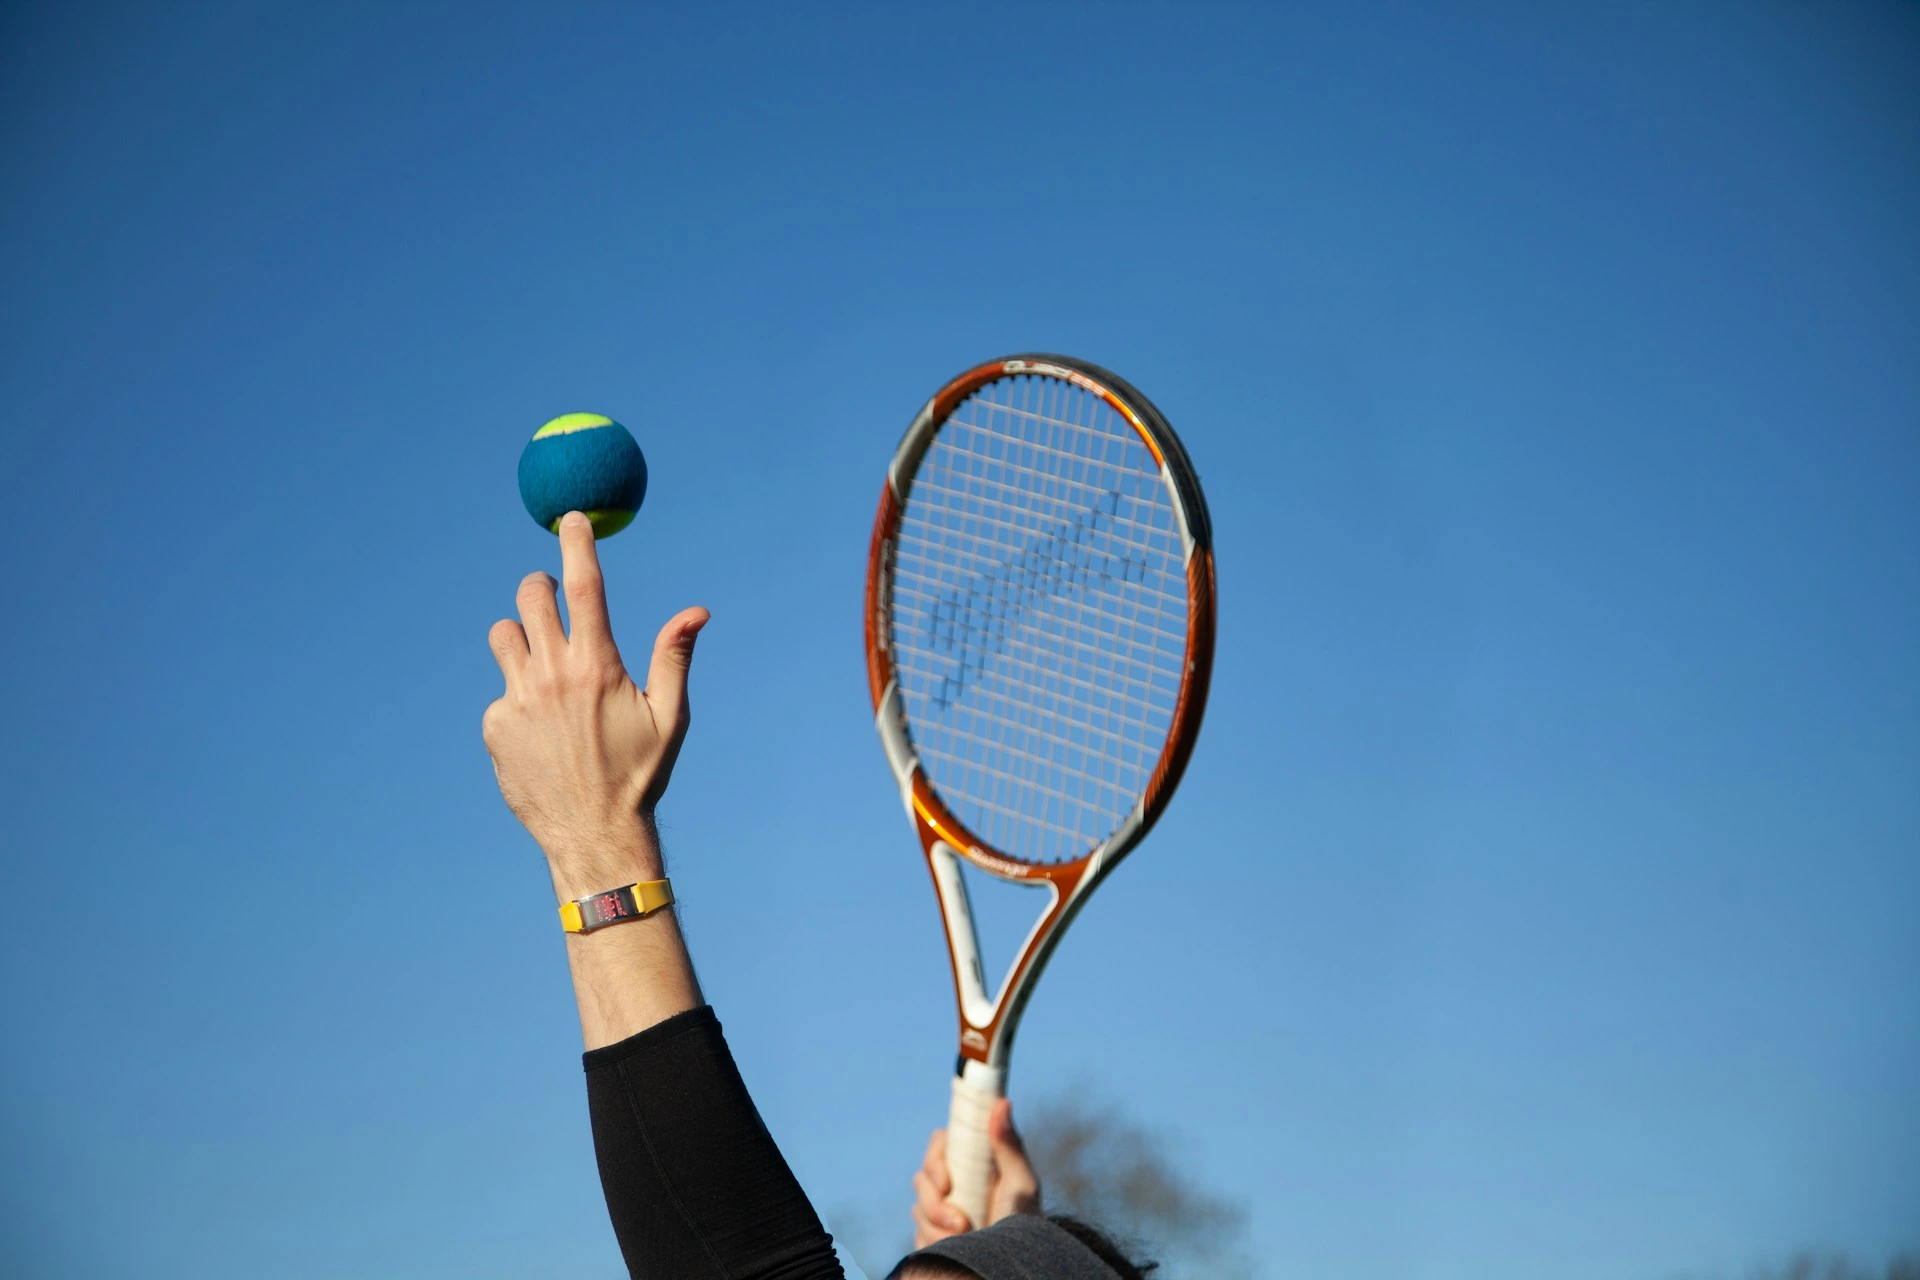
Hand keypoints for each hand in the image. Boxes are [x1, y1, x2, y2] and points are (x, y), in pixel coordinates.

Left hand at [482, 511, 708, 896]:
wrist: (595, 835)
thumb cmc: (641, 774)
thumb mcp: (671, 717)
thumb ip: (675, 657)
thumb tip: (696, 611)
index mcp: (598, 666)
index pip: (584, 585)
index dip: (577, 543)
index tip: (571, 518)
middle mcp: (552, 675)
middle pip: (530, 596)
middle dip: (541, 587)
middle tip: (552, 599)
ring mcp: (517, 700)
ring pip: (504, 635)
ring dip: (522, 636)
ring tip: (545, 666)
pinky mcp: (494, 726)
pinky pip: (501, 691)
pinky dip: (518, 698)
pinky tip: (542, 732)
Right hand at [911, 1098, 1040, 1246]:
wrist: (1015, 1263)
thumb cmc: (1025, 1220)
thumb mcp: (1021, 1183)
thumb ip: (1009, 1145)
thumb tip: (1001, 1103)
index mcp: (970, 1162)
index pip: (939, 1145)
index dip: (935, 1160)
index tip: (946, 1183)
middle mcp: (951, 1182)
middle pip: (921, 1179)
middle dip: (935, 1204)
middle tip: (961, 1223)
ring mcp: (938, 1209)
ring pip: (917, 1210)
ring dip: (938, 1228)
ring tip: (966, 1238)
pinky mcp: (931, 1235)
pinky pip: (918, 1235)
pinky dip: (935, 1243)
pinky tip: (957, 1249)